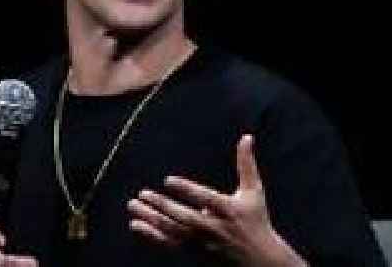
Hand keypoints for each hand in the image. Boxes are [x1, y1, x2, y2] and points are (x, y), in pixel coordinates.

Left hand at [127, 135, 305, 265]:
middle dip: (163, 206)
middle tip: (142, 194)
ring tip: (132, 206)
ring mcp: (202, 242)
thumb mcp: (253, 191)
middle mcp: (213, 227)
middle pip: (184, 217)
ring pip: (173, 230)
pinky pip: (169, 243)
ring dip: (151, 219)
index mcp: (228, 209)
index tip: (168, 180)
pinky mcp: (194, 252)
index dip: (187, 190)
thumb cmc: (256, 220)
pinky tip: (135, 224)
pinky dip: (151, 235)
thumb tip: (247, 136)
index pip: (205, 199)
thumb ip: (246, 163)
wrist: (259, 260)